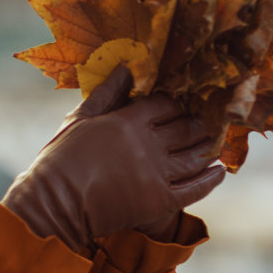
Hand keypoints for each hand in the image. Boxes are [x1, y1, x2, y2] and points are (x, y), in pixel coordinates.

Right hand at [1, 67, 224, 254]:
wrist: (53, 204)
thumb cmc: (59, 159)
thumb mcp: (79, 119)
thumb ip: (107, 94)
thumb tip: (126, 67)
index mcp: (128, 121)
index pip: (165, 105)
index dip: (176, 103)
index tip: (181, 104)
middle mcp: (147, 144)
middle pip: (184, 128)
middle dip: (197, 123)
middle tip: (204, 121)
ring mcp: (156, 174)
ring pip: (194, 156)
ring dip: (207, 147)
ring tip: (213, 142)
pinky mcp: (159, 201)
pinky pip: (195, 189)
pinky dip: (211, 180)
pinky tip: (219, 171)